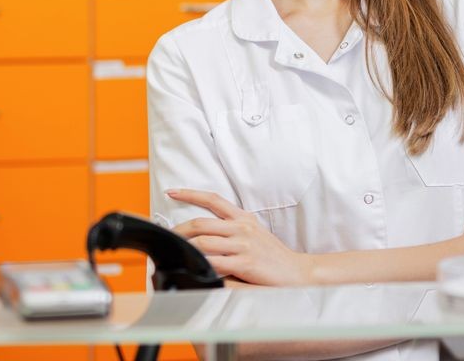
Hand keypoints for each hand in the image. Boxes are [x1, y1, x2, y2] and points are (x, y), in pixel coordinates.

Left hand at [167, 188, 314, 286]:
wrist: (298, 271)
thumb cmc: (274, 256)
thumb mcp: (255, 235)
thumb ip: (233, 232)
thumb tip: (208, 234)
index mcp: (244, 218)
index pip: (213, 199)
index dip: (190, 193)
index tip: (173, 191)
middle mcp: (242, 228)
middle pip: (201, 223)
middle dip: (179, 229)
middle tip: (166, 236)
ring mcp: (243, 245)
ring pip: (203, 241)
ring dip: (184, 247)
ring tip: (173, 253)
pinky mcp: (245, 263)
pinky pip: (214, 262)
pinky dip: (200, 264)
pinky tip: (192, 267)